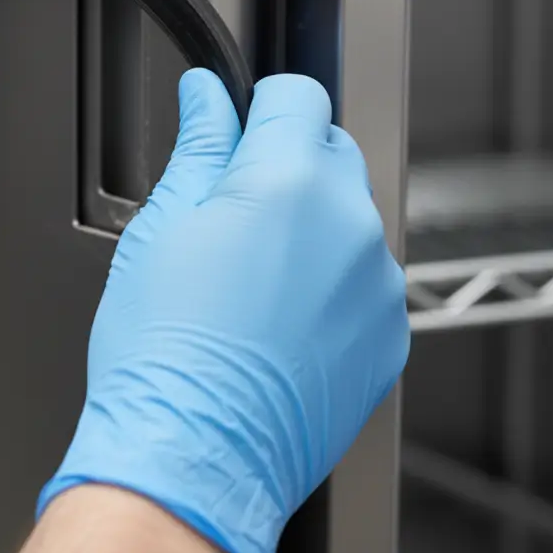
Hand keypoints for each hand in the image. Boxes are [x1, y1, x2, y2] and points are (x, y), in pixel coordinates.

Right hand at [38, 72, 409, 552]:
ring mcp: (377, 282)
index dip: (259, 107)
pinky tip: (283, 319)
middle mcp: (348, 222)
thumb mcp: (163, 225)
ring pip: (349, 216)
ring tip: (254, 279)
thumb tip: (207, 97)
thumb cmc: (166, 353)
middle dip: (286, 164)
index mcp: (287, 181)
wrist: (194, 457)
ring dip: (312, 224)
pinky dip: (333, 282)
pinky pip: (366, 277)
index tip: (238, 131)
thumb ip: (200, 146)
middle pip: (330, 149)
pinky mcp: (389, 333)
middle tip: (233, 215)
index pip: (297, 95)